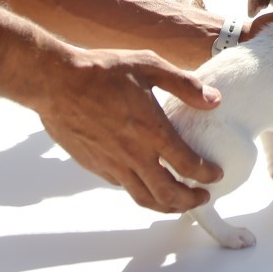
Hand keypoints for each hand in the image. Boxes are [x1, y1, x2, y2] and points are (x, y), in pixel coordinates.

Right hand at [36, 48, 223, 212]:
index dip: (206, 174)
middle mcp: (133, 154)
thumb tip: (214, 99)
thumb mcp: (148, 66)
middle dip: (190, 201)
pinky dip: (139, 191)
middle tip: (203, 198)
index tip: (216, 174)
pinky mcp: (94, 166)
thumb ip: (184, 84)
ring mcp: (112, 164)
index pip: (187, 165)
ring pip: (143, 198)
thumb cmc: (102, 70)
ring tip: (178, 203)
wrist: (56, 83)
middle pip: (168, 194)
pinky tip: (145, 182)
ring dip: (165, 205)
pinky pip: (122, 186)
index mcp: (151, 130)